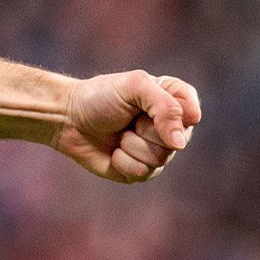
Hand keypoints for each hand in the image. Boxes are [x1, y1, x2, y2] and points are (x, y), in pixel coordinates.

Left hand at [52, 70, 202, 182]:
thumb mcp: (134, 86)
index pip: (192, 113)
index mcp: (173, 102)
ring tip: (120, 134)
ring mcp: (157, 151)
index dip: (171, 114)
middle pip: (177, 141)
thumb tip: (179, 143)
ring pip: (160, 159)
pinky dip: (122, 161)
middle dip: (145, 130)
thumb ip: (165, 107)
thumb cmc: (99, 97)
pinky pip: (143, 173)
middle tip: (128, 120)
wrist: (67, 119)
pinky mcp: (140, 170)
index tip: (145, 106)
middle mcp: (170, 128)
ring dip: (132, 146)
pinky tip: (113, 151)